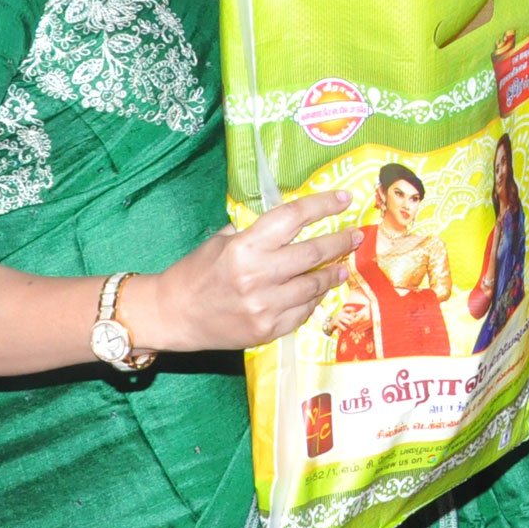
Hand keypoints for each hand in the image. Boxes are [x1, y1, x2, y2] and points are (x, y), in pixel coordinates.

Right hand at [124, 191, 357, 353]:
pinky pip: (303, 311)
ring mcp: (265, 305)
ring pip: (314, 285)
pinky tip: (317, 291)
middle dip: (340, 241)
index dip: (322, 205)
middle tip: (356, 235)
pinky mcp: (267, 329)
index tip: (344, 198)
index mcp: (245, 246)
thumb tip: (293, 218)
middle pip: (313, 253)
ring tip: (342, 266)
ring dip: (332, 274)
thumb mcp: (222, 241)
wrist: (172, 314)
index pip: (293, 217)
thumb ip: (256, 231)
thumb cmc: (196, 272)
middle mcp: (258, 275)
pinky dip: (313, 299)